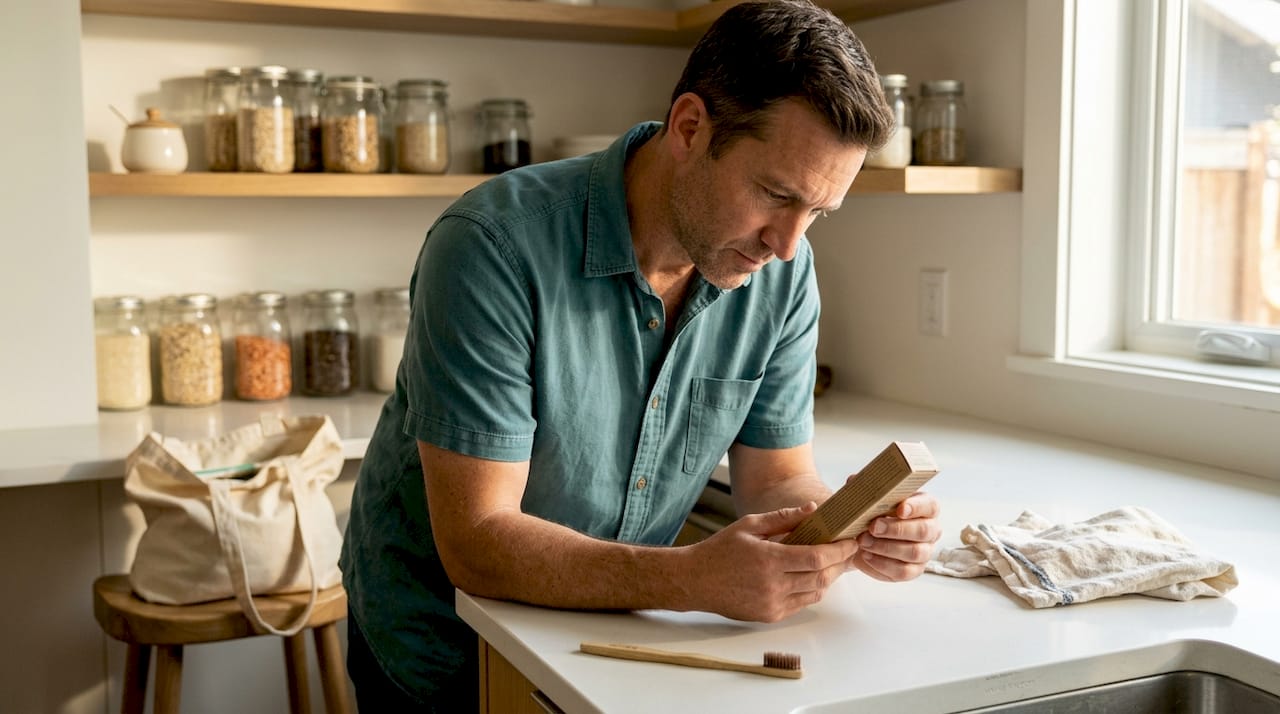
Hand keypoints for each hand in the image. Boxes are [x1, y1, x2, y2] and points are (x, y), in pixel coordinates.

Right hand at [684, 503, 858, 622]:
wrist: (695, 581)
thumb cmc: (720, 550)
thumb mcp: (749, 525)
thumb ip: (783, 517)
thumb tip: (812, 508)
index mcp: (769, 560)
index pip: (816, 557)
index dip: (838, 550)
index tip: (851, 541)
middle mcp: (773, 585)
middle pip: (821, 577)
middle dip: (840, 564)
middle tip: (848, 551)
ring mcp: (772, 604)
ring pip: (815, 593)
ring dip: (828, 578)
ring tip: (833, 562)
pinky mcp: (769, 616)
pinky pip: (801, 604)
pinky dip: (811, 590)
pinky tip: (811, 577)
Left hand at [851, 491, 940, 581]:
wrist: (864, 537)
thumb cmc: (873, 513)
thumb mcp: (869, 498)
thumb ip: (865, 488)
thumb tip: (854, 480)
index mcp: (925, 507)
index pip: (930, 506)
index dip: (916, 507)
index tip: (899, 508)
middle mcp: (930, 530)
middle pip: (923, 531)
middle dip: (896, 529)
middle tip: (872, 527)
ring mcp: (924, 552)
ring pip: (914, 552)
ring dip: (886, 547)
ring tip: (864, 542)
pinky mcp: (913, 570)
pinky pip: (903, 572)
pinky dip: (882, 564)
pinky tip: (867, 556)